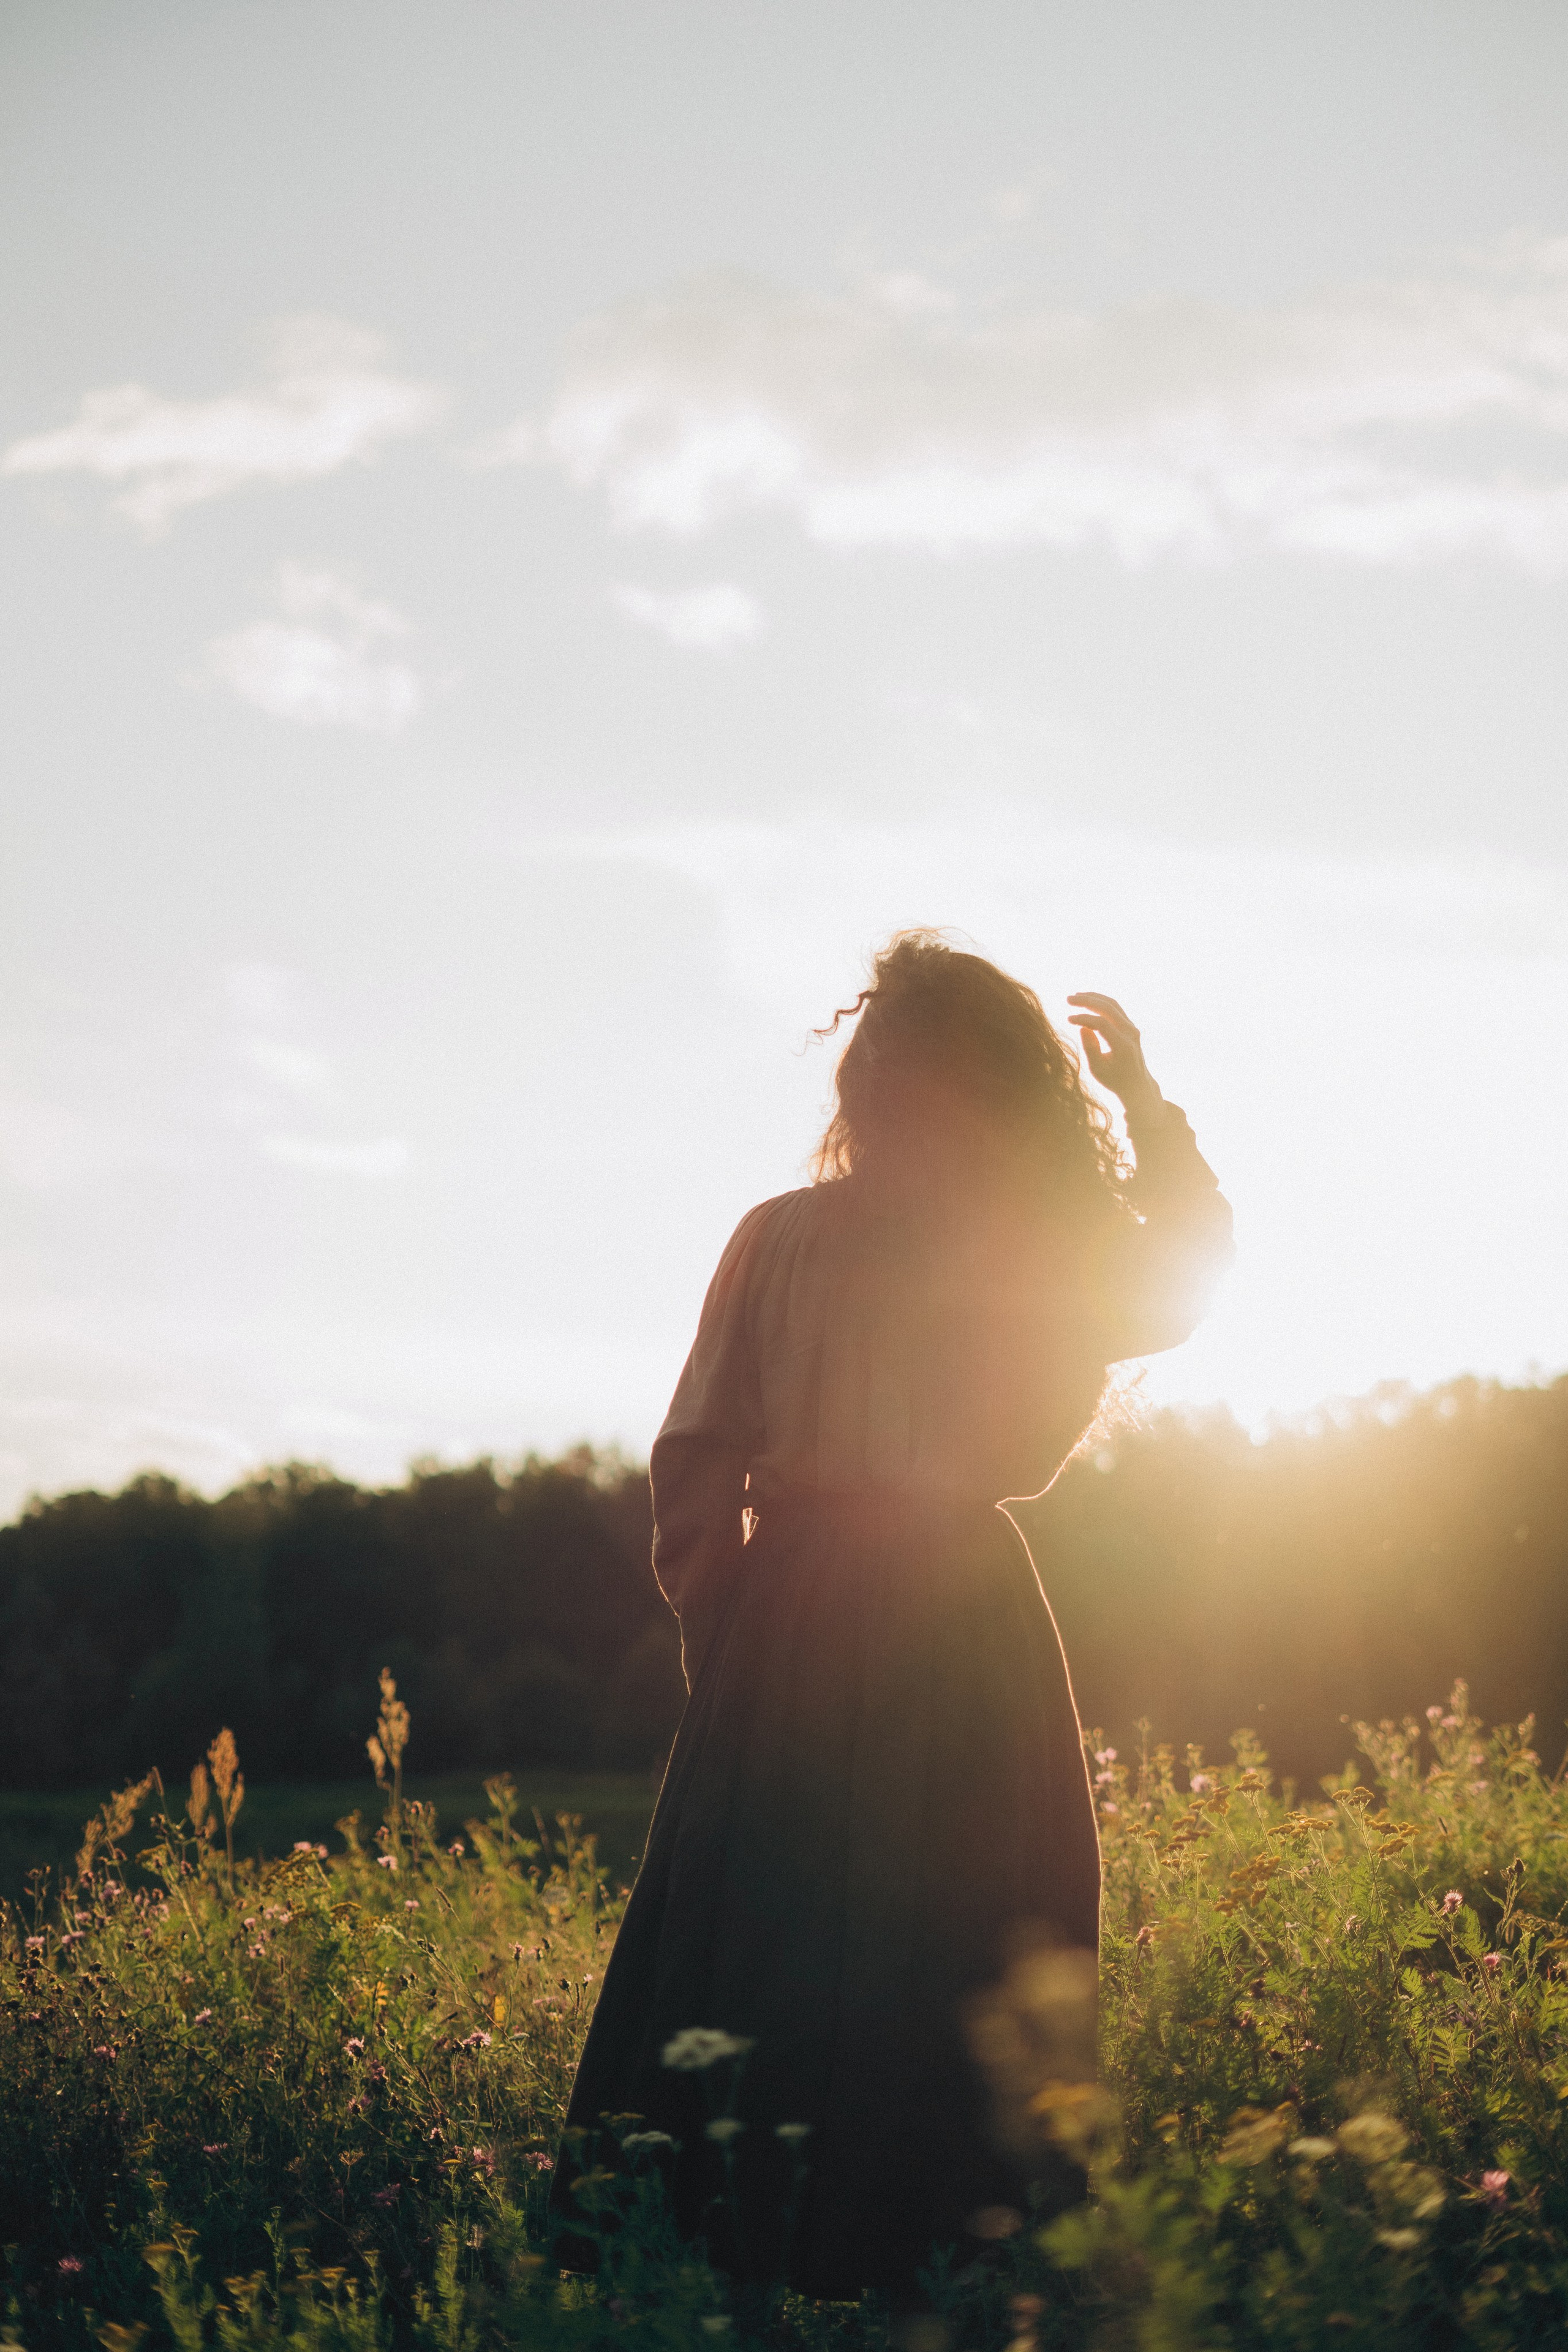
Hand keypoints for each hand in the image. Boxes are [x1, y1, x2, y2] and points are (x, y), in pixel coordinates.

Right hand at [1066, 993, 1164, 1120]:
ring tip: (1075, 996)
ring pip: (1113, 1004)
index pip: (1102, 1024)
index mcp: (1123, 1045)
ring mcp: (1132, 1027)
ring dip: (1094, 998)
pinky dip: (1100, 1002)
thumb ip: (1090, 1049)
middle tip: (1068, 999)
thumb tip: (1082, 1027)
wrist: (1136, 1083)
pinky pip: (1115, 1008)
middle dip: (1087, 1001)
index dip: (1084, 1019)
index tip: (1068, 1019)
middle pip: (1109, 1008)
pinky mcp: (1130, 1025)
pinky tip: (1087, 1001)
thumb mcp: (1098, 1070)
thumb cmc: (1114, 1079)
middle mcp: (1131, 1033)